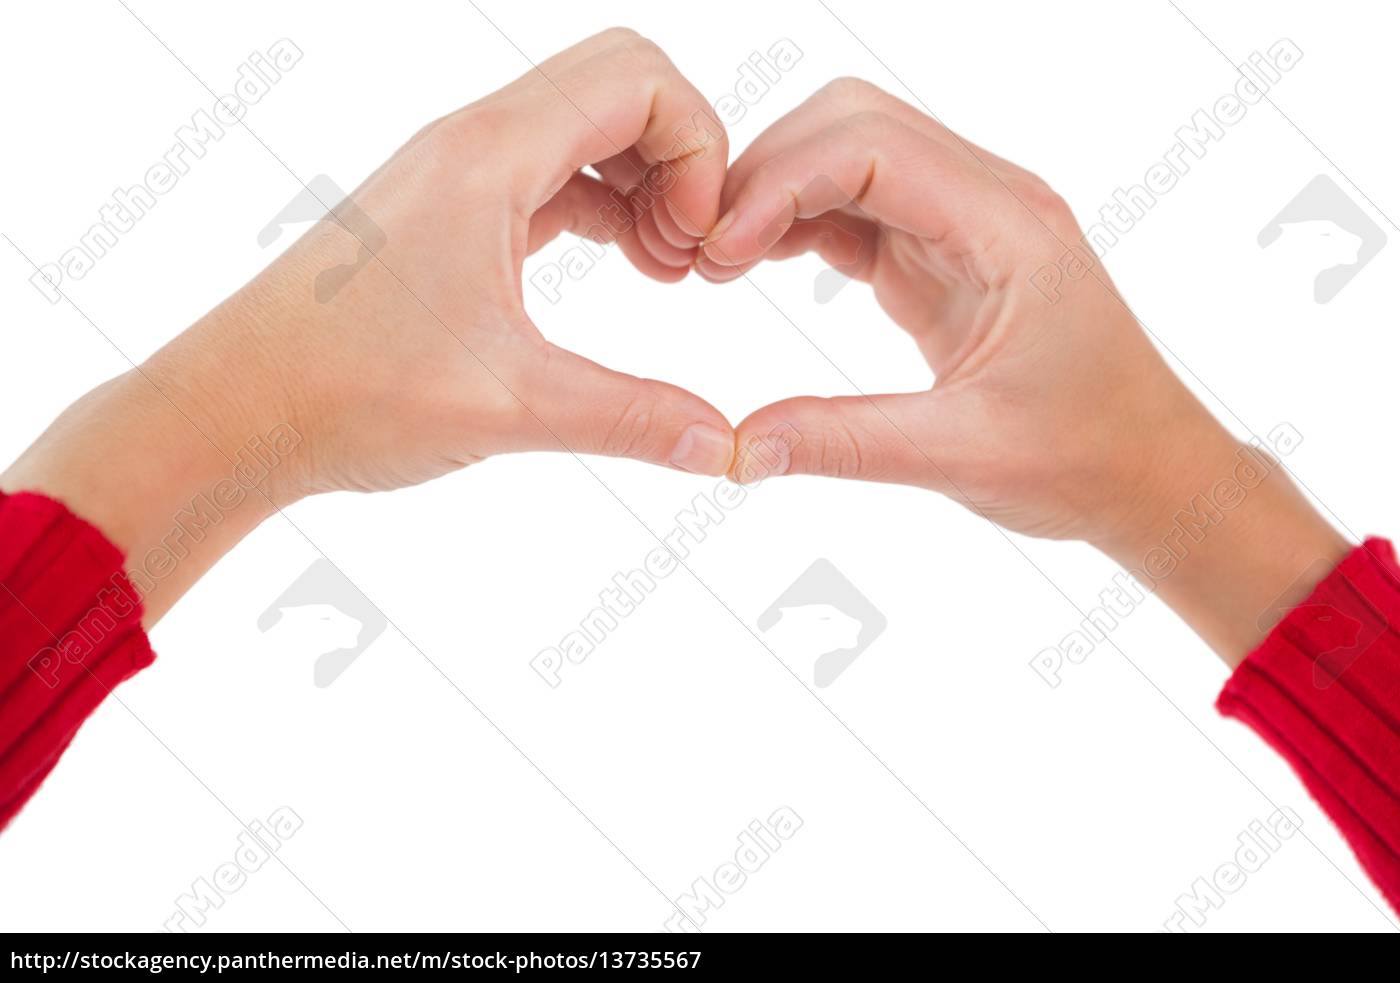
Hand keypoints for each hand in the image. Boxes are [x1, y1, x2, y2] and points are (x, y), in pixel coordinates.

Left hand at [3, 29, 736, 620]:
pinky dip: (607, 206)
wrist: (234, 412)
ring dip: (647, 181)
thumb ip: (630, 418)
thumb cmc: (345, 394)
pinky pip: (555, 173)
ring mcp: (459, 174)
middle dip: (683, 154)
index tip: (699, 248)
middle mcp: (473, 143)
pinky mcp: (452, 213)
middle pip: (619, 82)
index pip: (637, 80)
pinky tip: (627, 270)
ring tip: (668, 270)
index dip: (699, 150)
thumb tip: (725, 445)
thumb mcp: (508, 408)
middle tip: (693, 253)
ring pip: (586, 126)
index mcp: (487, 159)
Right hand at [699, 78, 1346, 659]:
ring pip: (848, 154)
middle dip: (766, 171)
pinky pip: (855, 208)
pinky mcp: (940, 255)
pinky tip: (752, 265)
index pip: (872, 149)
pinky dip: (795, 223)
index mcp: (1009, 228)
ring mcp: (963, 223)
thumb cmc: (1086, 458)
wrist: (1148, 472)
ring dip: (775, 193)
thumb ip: (846, 443)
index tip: (719, 252)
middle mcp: (988, 203)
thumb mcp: (966, 457)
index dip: (779, 183)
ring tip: (715, 262)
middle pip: (853, 123)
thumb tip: (736, 446)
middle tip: (703, 252)